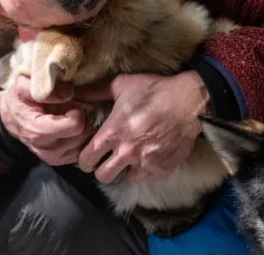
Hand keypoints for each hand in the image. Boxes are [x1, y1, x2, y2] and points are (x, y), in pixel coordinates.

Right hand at [0, 74, 90, 165]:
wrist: (11, 118)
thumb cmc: (19, 101)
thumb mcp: (24, 86)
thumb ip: (45, 89)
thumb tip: (69, 92)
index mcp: (38, 132)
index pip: (75, 126)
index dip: (77, 112)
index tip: (71, 105)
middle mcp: (48, 150)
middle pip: (83, 135)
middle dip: (83, 120)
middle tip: (72, 110)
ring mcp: (55, 158)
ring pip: (85, 144)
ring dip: (83, 130)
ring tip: (70, 119)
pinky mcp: (61, 161)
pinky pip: (82, 151)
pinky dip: (82, 139)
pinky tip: (72, 128)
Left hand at [76, 71, 209, 183]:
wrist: (188, 102)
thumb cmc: (153, 91)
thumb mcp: (121, 85)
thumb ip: (96, 92)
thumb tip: (76, 93)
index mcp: (113, 132)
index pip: (87, 158)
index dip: (84, 160)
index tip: (88, 157)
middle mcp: (126, 151)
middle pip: (102, 176)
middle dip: (101, 170)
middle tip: (106, 162)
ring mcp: (145, 162)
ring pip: (126, 179)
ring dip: (126, 171)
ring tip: (129, 159)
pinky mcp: (162, 168)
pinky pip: (147, 177)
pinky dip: (145, 170)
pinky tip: (147, 157)